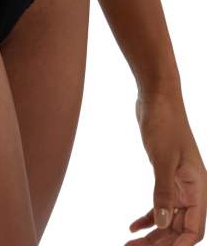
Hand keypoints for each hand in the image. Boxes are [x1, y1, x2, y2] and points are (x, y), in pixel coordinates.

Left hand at [125, 92, 206, 245]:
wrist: (157, 97)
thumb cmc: (164, 123)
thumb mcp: (162, 159)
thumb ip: (163, 192)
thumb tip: (161, 224)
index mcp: (198, 187)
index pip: (194, 229)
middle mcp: (192, 189)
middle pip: (179, 228)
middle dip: (160, 244)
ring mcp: (179, 183)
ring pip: (168, 218)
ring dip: (152, 234)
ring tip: (130, 244)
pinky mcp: (165, 174)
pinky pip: (160, 204)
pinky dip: (147, 216)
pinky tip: (132, 226)